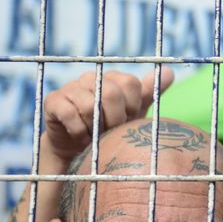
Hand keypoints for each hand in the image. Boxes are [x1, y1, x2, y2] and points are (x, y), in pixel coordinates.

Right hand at [42, 67, 175, 164]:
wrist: (78, 149)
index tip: (127, 121)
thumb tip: (169, 71)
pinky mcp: (53, 101)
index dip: (132, 107)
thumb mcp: (133, 113)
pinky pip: (69, 113)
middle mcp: (92, 78)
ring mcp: (71, 87)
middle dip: (115, 119)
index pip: (131, 84)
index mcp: (113, 78)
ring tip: (95, 137)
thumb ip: (149, 93)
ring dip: (95, 129)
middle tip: (111, 131)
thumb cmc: (110, 128)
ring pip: (89, 106)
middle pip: (111, 93)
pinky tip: (81, 138)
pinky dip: (79, 131)